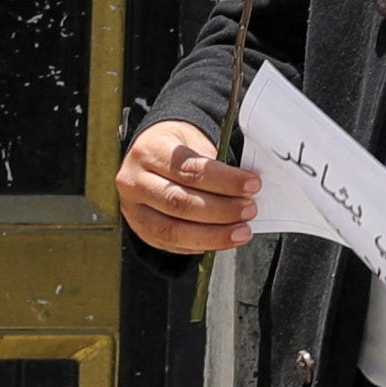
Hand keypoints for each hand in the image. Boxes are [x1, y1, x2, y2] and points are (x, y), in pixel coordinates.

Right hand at [113, 117, 257, 256]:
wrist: (149, 157)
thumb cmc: (177, 150)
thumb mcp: (194, 142)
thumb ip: (216, 164)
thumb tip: (247, 188)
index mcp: (150, 151)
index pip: (189, 169)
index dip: (224, 180)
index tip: (252, 185)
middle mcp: (135, 181)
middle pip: (180, 202)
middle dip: (221, 210)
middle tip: (249, 209)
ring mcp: (134, 209)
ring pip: (174, 230)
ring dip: (214, 235)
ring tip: (241, 231)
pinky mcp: (141, 230)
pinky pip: (172, 244)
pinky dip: (201, 245)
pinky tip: (222, 239)